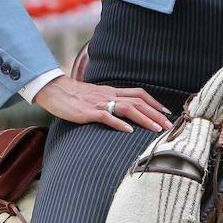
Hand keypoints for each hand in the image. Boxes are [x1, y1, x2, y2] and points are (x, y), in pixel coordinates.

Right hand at [33, 76, 174, 132]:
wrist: (54, 90)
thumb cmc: (74, 96)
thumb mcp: (95, 97)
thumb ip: (108, 102)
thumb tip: (122, 113)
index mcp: (111, 91)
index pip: (138, 94)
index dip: (154, 102)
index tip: (166, 112)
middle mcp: (109, 95)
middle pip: (138, 101)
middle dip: (155, 113)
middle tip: (168, 125)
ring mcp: (99, 103)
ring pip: (128, 108)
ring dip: (144, 118)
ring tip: (156, 129)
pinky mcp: (88, 112)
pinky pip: (107, 116)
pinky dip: (119, 124)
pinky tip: (129, 131)